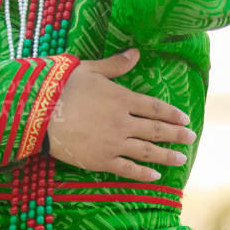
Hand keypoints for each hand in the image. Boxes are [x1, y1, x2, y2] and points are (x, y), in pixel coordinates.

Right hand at [45, 47, 196, 181]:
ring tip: (181, 159)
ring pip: (147, 151)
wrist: (39, 113)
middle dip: (176, 135)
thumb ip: (116, 65)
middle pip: (156, 130)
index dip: (171, 113)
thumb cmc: (62, 87)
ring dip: (166, 156)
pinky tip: (155, 176)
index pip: (154, 107)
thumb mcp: (90, 70)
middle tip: (191, 138)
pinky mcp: (101, 160)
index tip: (185, 118)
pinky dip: (142, 174)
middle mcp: (123, 122)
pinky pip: (127, 169)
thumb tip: (136, 52)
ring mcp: (113, 143)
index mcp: (122, 99)